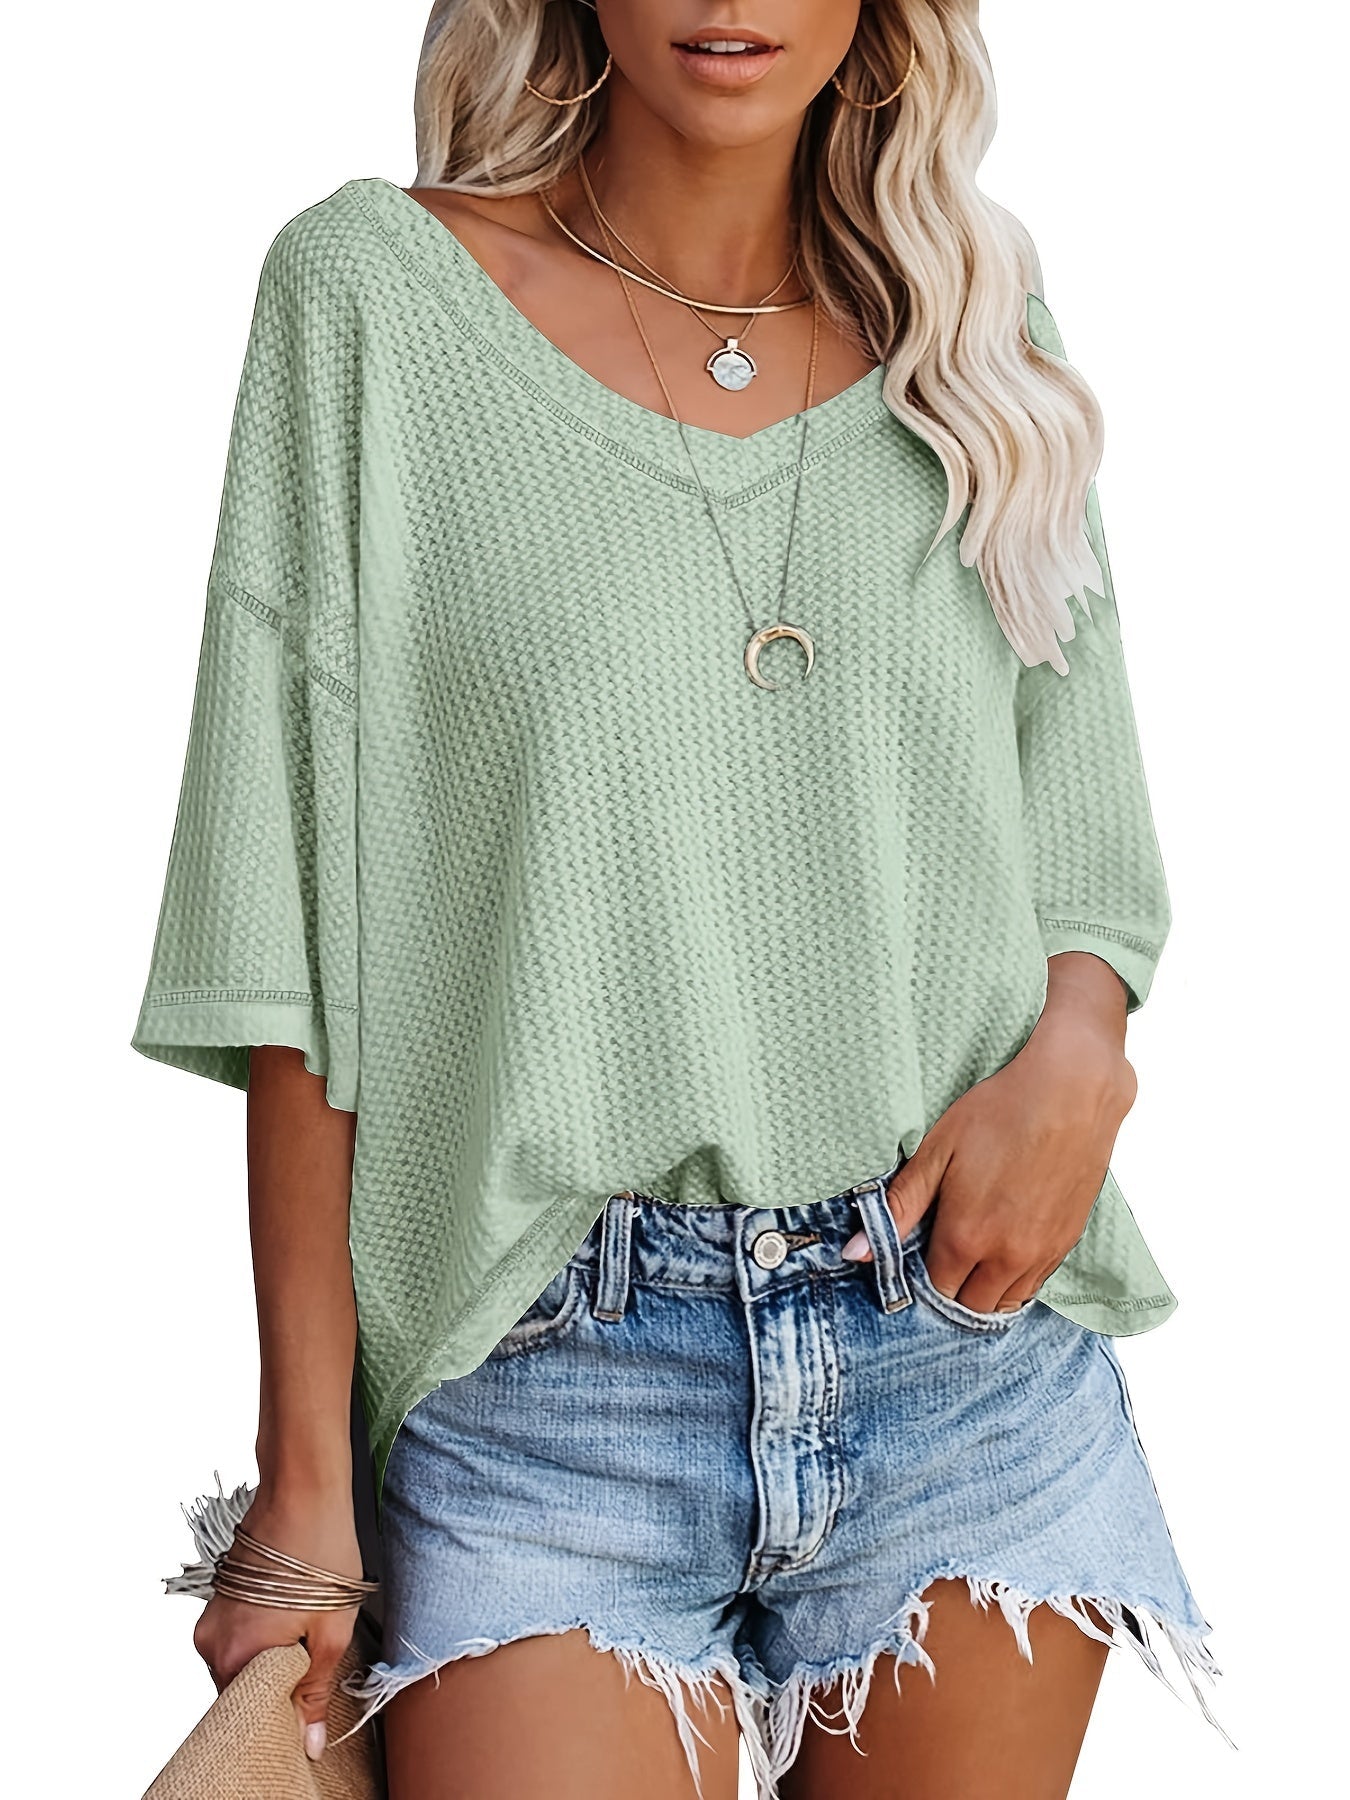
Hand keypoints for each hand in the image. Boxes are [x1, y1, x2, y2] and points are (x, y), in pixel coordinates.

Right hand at [192, 1484, 364, 1761]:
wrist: (304, 1487)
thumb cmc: (320, 1552)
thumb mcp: (330, 1631)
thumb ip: (313, 1692)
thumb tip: (308, 1745)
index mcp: (233, 1656)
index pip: (246, 1718)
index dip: (279, 1718)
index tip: (305, 1714)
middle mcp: (211, 1640)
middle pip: (241, 1690)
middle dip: (277, 1689)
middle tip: (313, 1671)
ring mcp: (213, 1616)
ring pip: (242, 1660)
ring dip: (272, 1659)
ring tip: (307, 1635)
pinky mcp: (221, 1597)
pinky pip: (240, 1635)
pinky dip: (264, 1636)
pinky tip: (294, 1616)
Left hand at [844, 954, 1137, 1311]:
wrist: (1073, 1091)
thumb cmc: (1000, 1111)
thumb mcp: (937, 1151)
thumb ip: (899, 1206)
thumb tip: (855, 1252)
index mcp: (966, 1236)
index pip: (934, 1289)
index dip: (918, 1278)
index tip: (912, 1256)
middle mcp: (1006, 1257)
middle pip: (969, 1306)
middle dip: (949, 1291)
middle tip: (939, 1256)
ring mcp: (1042, 1253)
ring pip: (1005, 1303)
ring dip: (983, 1292)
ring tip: (971, 1257)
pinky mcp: (1068, 1242)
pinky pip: (1035, 1285)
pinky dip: (1014, 1280)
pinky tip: (1002, 1249)